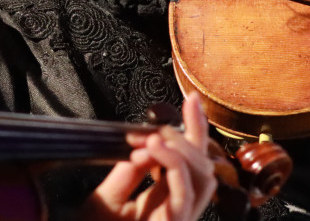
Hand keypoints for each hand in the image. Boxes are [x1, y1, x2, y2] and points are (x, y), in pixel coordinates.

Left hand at [86, 93, 216, 220]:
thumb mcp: (106, 199)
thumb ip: (129, 172)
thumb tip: (147, 143)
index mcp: (161, 203)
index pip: (188, 161)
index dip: (195, 129)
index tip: (192, 100)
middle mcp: (176, 211)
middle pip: (203, 166)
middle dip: (190, 136)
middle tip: (159, 127)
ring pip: (203, 178)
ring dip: (182, 150)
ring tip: (154, 140)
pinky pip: (184, 194)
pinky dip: (172, 166)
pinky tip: (151, 151)